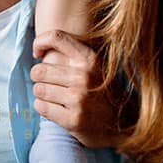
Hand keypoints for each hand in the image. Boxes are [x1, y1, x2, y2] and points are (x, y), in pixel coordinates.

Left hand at [30, 30, 136, 148]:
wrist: (125, 126)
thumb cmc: (102, 93)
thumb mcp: (95, 67)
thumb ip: (73, 55)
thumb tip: (39, 48)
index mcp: (90, 60)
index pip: (56, 37)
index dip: (39, 42)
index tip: (37, 53)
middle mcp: (84, 77)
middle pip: (39, 70)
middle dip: (39, 78)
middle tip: (48, 83)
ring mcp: (79, 99)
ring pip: (38, 89)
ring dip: (42, 95)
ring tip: (54, 98)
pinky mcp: (73, 119)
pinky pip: (41, 107)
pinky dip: (43, 108)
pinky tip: (55, 109)